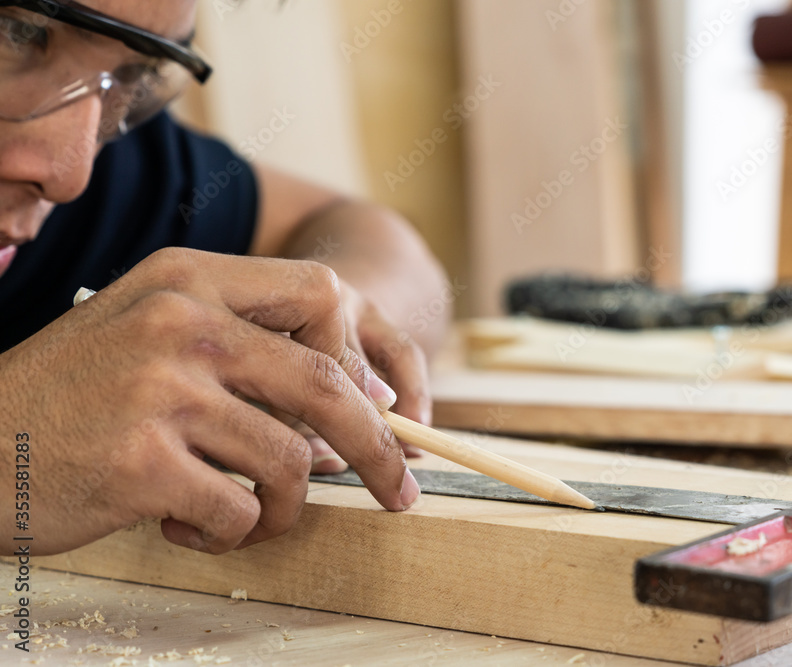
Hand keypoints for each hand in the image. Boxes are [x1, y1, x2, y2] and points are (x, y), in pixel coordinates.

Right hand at [0, 248, 419, 555]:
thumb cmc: (77, 395)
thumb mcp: (155, 335)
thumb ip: (250, 351)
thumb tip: (366, 399)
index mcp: (190, 279)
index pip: (322, 294)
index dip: (361, 356)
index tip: (378, 408)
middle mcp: (182, 324)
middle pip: (329, 386)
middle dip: (377, 450)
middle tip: (396, 490)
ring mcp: (162, 392)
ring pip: (289, 463)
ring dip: (280, 507)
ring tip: (240, 514)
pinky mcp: (143, 463)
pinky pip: (238, 511)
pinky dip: (229, 533)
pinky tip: (188, 526)